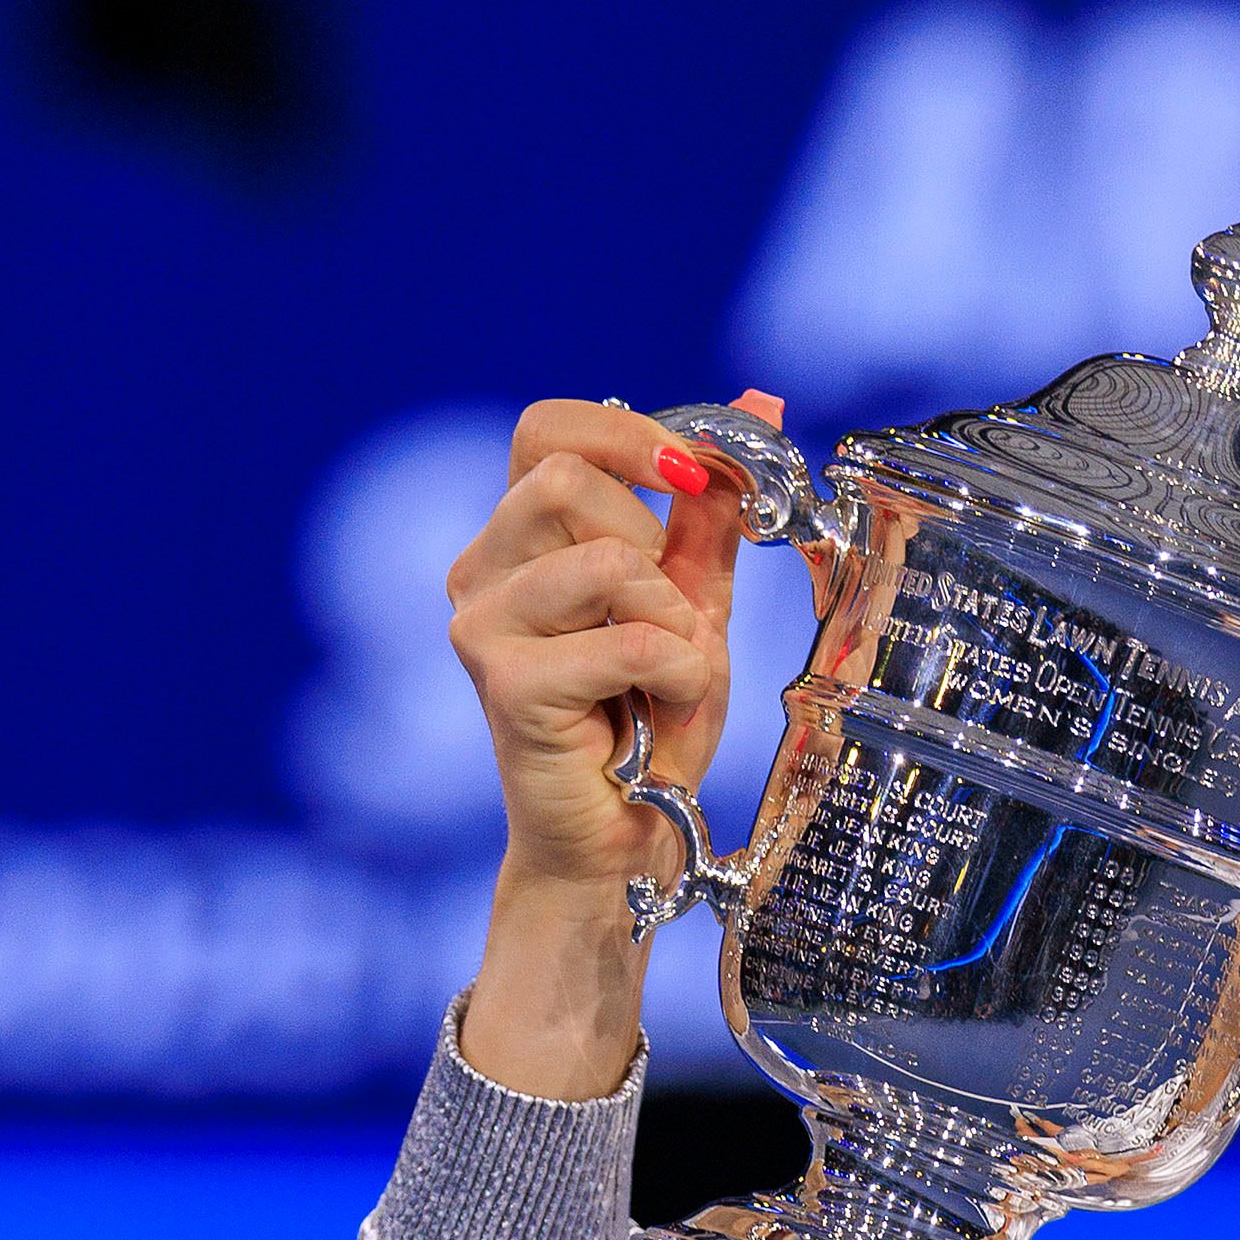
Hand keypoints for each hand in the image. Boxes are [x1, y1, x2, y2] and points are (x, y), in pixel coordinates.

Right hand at [447, 394, 770, 894]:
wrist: (627, 837)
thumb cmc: (652, 723)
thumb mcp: (695, 602)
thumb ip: (711, 512)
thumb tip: (758, 401)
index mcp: (518, 540)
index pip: (545, 429)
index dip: (627, 435)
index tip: (694, 474)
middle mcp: (481, 572)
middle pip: (566, 480)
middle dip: (657, 549)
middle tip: (673, 622)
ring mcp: (481, 625)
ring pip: (605, 559)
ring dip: (673, 620)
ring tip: (669, 676)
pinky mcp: (504, 682)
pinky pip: (628, 638)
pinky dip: (676, 673)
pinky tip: (663, 711)